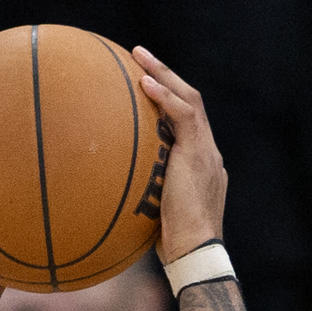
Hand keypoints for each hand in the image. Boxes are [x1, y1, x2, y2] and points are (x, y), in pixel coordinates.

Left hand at [134, 48, 226, 262]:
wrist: (194, 253)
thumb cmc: (170, 247)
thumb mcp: (152, 217)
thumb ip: (140, 200)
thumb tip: (104, 206)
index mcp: (200, 165)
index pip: (187, 123)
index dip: (167, 102)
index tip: (144, 88)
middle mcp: (207, 152)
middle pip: (190, 102)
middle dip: (167, 77)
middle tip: (140, 57)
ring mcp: (206, 151)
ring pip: (189, 100)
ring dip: (164, 75)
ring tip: (139, 56)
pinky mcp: (198, 155)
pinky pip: (184, 115)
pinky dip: (164, 97)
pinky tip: (143, 83)